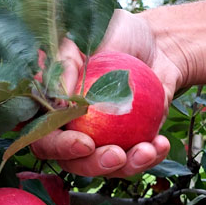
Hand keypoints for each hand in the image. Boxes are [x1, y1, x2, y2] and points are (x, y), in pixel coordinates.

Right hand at [32, 9, 187, 176]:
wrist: (157, 43)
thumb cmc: (114, 36)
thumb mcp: (86, 40)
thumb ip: (66, 67)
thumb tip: (57, 102)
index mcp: (52, 109)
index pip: (45, 138)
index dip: (60, 147)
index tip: (84, 143)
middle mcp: (71, 130)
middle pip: (72, 163)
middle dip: (94, 165)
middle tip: (116, 154)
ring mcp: (101, 141)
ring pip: (105, 168)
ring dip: (126, 167)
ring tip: (147, 150)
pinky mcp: (129, 144)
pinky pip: (135, 162)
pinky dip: (149, 158)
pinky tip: (160, 144)